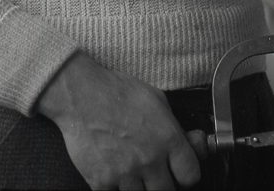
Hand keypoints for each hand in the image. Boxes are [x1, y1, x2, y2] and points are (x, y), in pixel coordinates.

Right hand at [36, 52, 201, 189]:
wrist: (80, 94)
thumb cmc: (116, 92)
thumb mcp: (157, 100)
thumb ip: (175, 127)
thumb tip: (193, 142)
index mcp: (168, 138)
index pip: (191, 176)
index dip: (186, 174)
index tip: (179, 171)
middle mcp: (149, 159)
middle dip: (162, 183)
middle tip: (153, 172)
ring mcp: (125, 173)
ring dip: (138, 187)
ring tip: (130, 168)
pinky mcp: (101, 181)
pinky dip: (114, 187)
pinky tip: (113, 171)